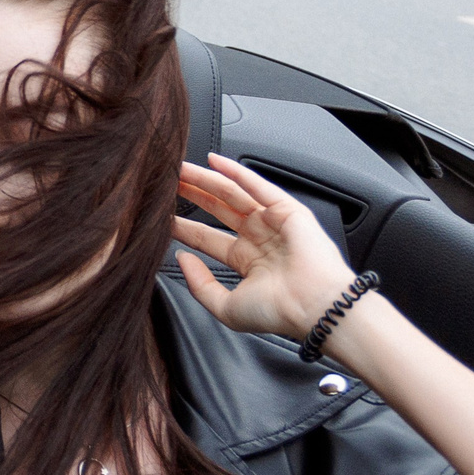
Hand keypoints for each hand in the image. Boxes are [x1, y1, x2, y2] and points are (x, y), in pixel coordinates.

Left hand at [171, 154, 357, 342]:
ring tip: (180, 168)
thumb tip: (180, 259)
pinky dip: (236, 171)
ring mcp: (272, 223)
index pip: (206, 238)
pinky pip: (257, 185)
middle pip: (217, 210)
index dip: (182, 225)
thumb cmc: (277, 312)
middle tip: (166, 182)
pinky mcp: (287, 210)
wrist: (313, 307)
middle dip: (192, 195)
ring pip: (232, 193)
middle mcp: (258, 239)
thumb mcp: (226, 308)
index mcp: (245, 262)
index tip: (160, 214)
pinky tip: (213, 161)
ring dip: (206, 179)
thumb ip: (200, 285)